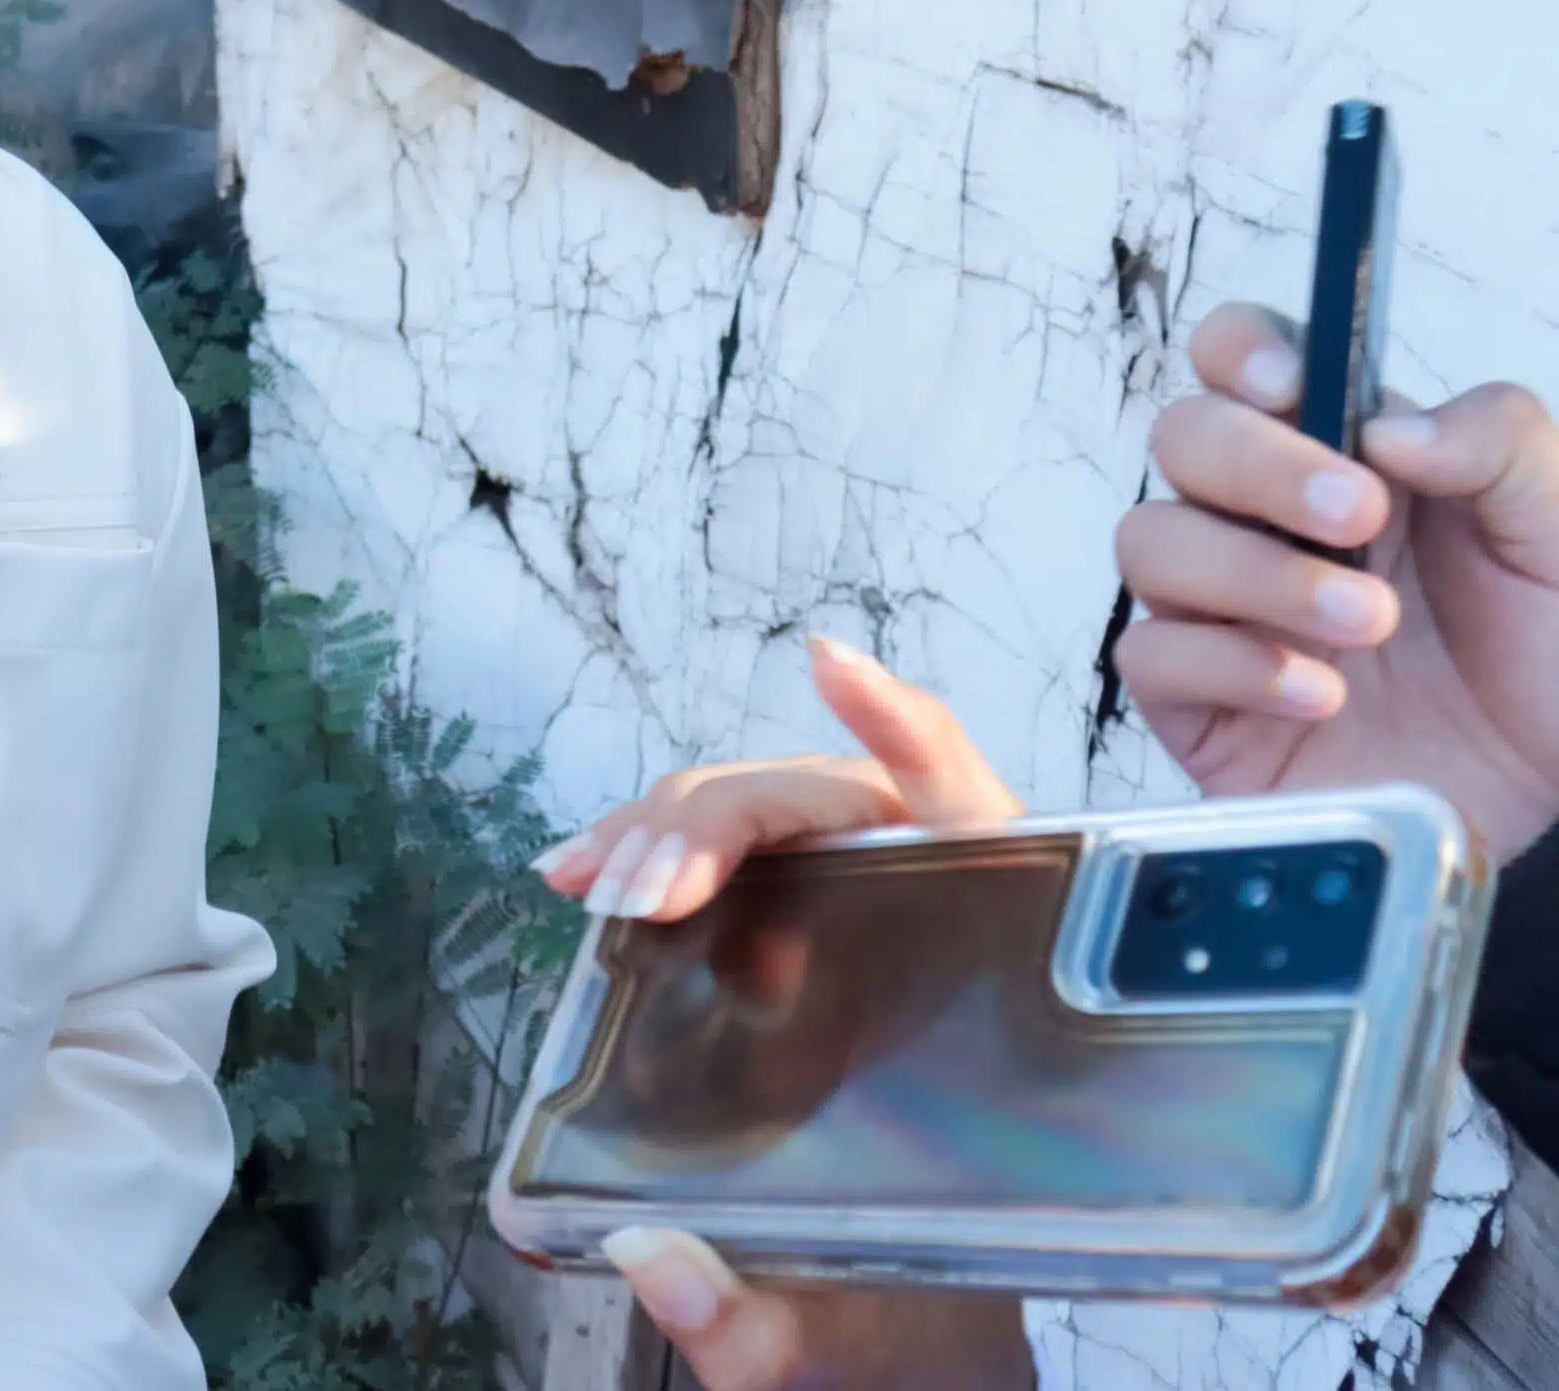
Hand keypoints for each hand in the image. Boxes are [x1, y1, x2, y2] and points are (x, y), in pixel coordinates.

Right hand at [537, 635, 1019, 927]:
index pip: (750, 801)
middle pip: (701, 805)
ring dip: (620, 849)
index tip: (654, 900)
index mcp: (852, 788)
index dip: (694, 837)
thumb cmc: (1026, 904)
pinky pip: (689, 860)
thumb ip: (917, 738)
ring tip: (575, 884)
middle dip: (646, 849)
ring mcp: (789, 850)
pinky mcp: (778, 893)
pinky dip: (627, 860)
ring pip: (680, 826)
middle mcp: (810, 809)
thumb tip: (825, 651)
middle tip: (613, 913)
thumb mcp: (983, 823)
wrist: (1056, 982)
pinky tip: (576, 877)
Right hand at [539, 640, 1031, 1390]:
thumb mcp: (837, 1353)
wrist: (911, 1359)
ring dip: (670, 825)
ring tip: (591, 877)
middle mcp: (936, 937)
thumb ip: (751, 1325)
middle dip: (715, 818)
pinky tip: (590, 874)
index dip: (904, 731)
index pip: (971, 818)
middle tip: (635, 887)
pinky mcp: (802, 951)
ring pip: (767, 819)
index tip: (833, 672)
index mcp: (991, 1002)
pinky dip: (656, 848)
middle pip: (825, 808)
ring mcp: (864, 934)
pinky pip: (741, 861)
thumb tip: (645, 1257)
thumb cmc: (901, 1340)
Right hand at [1120, 303, 1558, 861]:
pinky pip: (1150, 657)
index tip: (1285, 382)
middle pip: (1184, 438)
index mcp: (1345, 456)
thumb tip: (1390, 427)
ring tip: (1368, 625)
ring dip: (1256, 575)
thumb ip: (1500, 447)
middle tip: (1361, 518)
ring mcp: (1224, 609)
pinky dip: (1232, 668)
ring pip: (1152, 543)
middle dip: (1260, 468)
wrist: (1549, 796)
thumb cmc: (1552, 659)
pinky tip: (1320, 694)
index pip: (1245, 359)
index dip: (1240, 351)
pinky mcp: (1200, 702)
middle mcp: (1267, 520)